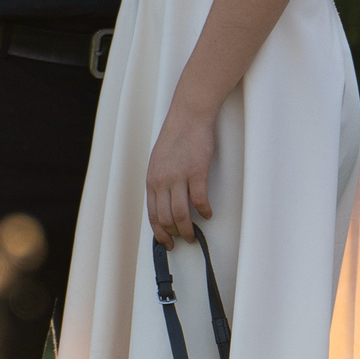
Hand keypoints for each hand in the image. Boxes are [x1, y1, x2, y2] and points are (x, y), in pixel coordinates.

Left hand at [145, 103, 213, 245]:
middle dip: (174, 234)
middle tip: (183, 240)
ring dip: (188, 229)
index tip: (166, 242)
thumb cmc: (176, 136)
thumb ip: (160, 180)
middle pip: (165, 218)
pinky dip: (204, 211)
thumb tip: (165, 200)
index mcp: (152, 179)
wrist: (188, 116)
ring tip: (194, 234)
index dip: (159, 232)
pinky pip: (199, 200)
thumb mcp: (159, 161)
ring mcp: (179, 177)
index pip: (152, 214)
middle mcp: (162, 181)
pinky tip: (207, 214)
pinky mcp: (196, 172)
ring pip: (180, 214)